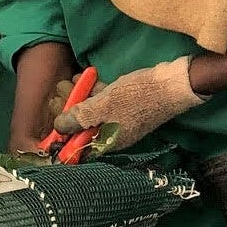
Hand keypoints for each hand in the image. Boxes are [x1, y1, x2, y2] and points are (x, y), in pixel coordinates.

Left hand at [53, 56, 203, 149]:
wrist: (172, 83)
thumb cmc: (136, 97)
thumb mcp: (102, 106)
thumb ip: (79, 118)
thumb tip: (59, 127)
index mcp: (108, 142)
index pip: (79, 147)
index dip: (64, 134)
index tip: (55, 116)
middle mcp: (113, 135)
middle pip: (83, 128)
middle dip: (69, 109)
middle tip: (62, 91)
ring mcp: (120, 121)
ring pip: (93, 112)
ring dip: (81, 96)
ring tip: (74, 80)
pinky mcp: (126, 107)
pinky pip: (105, 103)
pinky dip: (95, 92)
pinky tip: (88, 78)